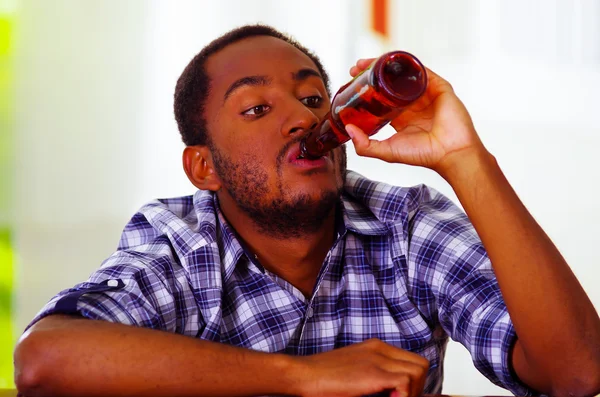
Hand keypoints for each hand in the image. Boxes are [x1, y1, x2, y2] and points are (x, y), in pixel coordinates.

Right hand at [292, 338, 428, 396]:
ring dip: (411, 391)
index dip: (411, 383)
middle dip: (417, 387)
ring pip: (418, 371)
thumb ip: (374, 378)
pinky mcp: (373, 371)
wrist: (301, 374)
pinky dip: (403, 395)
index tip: (397, 396)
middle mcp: (380, 349)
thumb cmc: (321, 379)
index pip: (410, 361)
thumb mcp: (354, 374)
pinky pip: (406, 381)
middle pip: (420, 364)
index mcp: (376, 348)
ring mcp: (378, 358)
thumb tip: (393, 391)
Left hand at [346, 58, 486, 177]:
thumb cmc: (422, 154)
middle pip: (390, 81)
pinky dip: (407, 63)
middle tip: (355, 68)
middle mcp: (413, 103)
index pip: (381, 96)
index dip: (367, 88)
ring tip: (367, 62)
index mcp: (401, 116)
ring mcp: (426, 93)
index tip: (351, 81)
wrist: (450, 152)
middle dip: (372, 72)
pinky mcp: (439, 87)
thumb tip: (347, 129)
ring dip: (385, 64)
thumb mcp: (386, 151)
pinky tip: (392, 59)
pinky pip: (422, 70)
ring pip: (403, 73)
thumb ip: (365, 145)